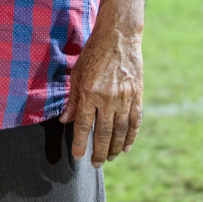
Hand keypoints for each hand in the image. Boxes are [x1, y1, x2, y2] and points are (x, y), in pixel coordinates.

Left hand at [59, 26, 143, 165]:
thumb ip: (72, 99)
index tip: (78, 157)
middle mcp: (108, 99)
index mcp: (90, 93)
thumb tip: (64, 121)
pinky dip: (131, 136)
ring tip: (110, 158)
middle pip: (103, 133)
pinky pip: (135, 121)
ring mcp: (124, 98)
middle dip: (99, 152)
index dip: (80, 144)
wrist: (118, 37)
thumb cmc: (93, 53)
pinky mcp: (137, 96)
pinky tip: (126, 147)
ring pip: (120, 131)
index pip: (83, 126)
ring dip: (115, 148)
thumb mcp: (77, 73)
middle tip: (96, 164)